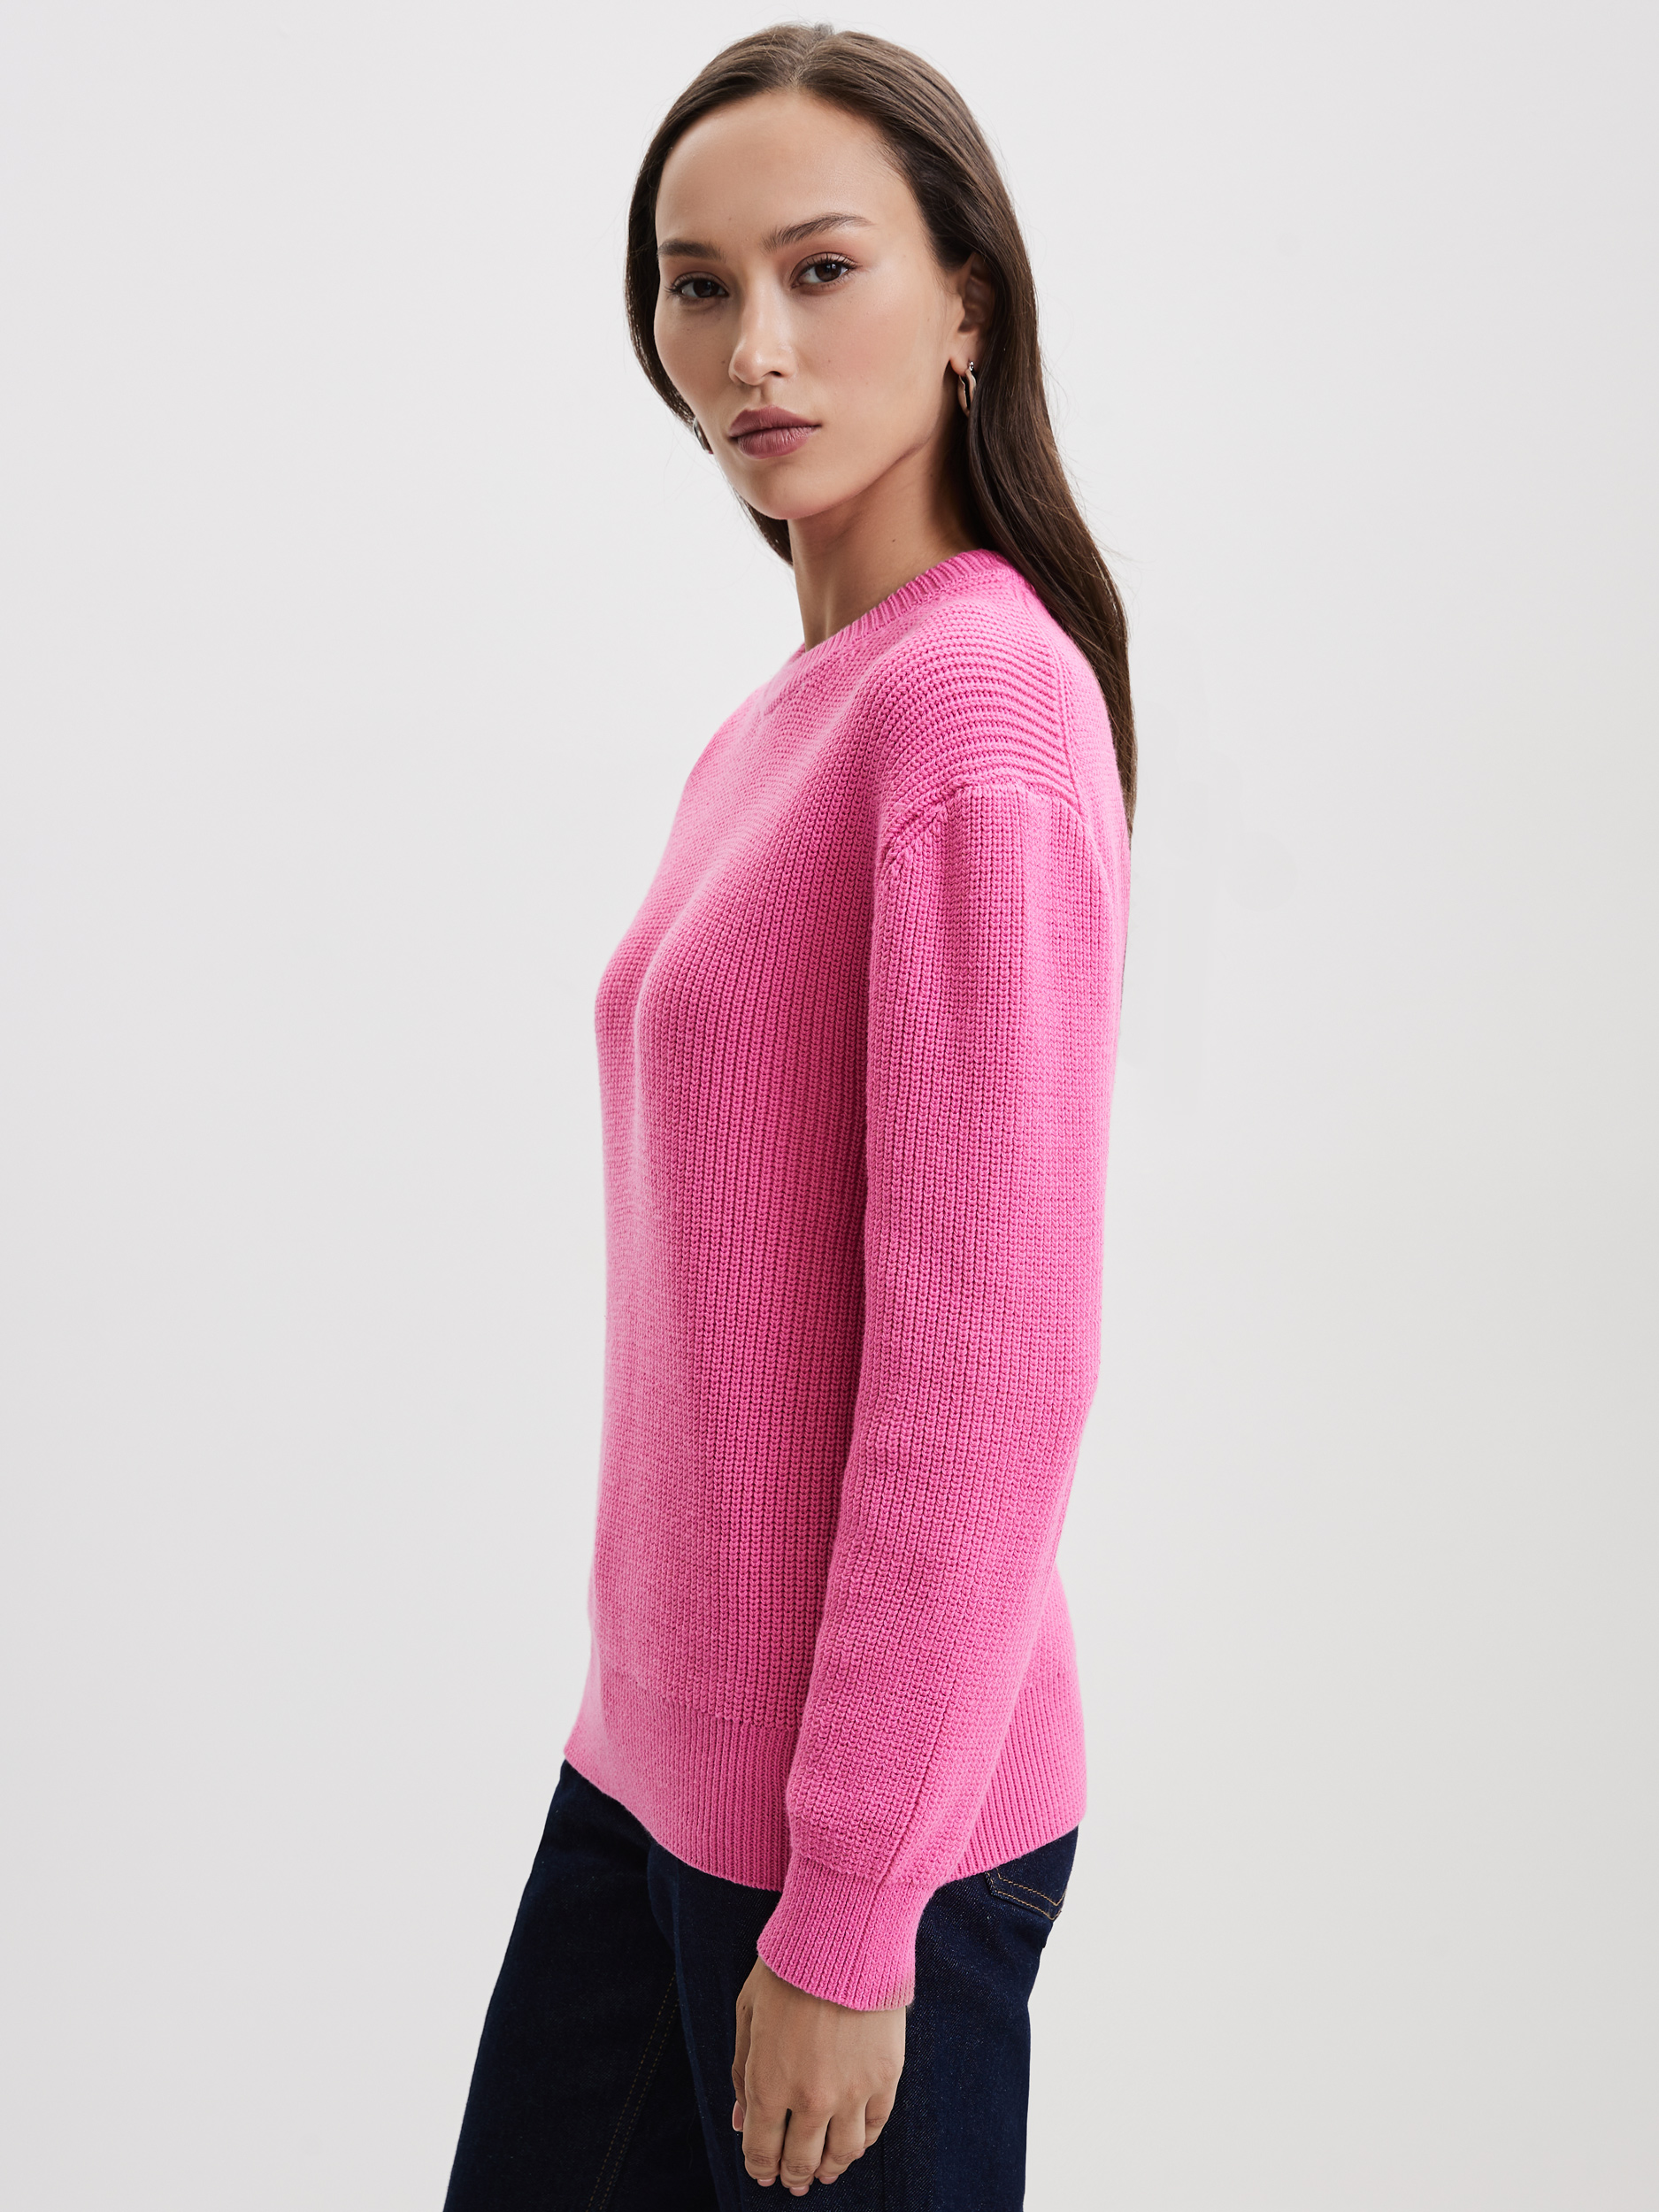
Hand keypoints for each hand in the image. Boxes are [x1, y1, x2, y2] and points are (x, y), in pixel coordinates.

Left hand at [731, 1955, 904, 2192]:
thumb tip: (740, 2124)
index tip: (762, 2173)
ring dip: (829, 2169)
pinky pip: (874, 2128)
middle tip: (792, 2182)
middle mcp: (810, 2098)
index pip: (762, 2151)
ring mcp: (852, 2091)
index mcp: (768, 2084)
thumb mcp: (747, 2015)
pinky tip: (853, 2141)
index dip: (760, 2169)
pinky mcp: (885, 2077)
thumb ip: (741, 2074)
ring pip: (842, 2155)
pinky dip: (862, 2142)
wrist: (843, 1933)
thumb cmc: (787, 1967)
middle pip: (801, 2161)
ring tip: (824, 2170)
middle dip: (792, 2177)